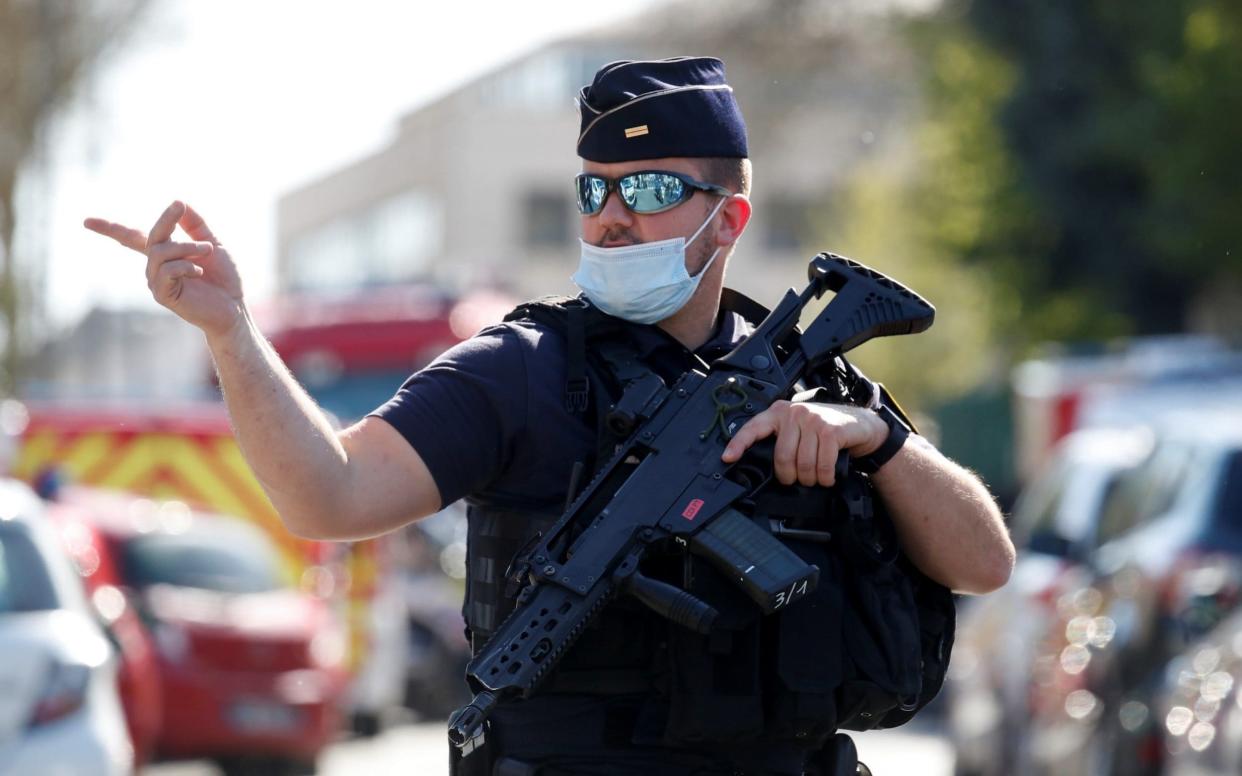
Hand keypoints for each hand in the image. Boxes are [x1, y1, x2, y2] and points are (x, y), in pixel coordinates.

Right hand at [84, 201, 244, 337]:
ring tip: (208, 250)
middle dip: (165, 219)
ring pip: (160, 252)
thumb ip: (196, 225)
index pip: (132, 238)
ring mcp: (157, 281)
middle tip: (180, 206)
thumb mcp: (213, 243)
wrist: (234, 307)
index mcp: (165, 254)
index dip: (110, 229)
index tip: (86, 221)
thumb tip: (181, 202)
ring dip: (186, 246)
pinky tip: (199, 271)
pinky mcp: (163, 295)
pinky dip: (185, 265)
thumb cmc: (224, 277)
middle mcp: (156, 267)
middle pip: (150, 236)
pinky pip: (167, 271)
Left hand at [720, 400, 887, 486]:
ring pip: (803, 464)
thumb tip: (759, 464)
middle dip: (790, 476)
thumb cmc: (824, 430)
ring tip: (815, 478)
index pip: (753, 428)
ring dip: (811, 479)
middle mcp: (793, 413)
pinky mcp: (830, 430)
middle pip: (782, 457)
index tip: (727, 458)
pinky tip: (828, 476)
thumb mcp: (797, 429)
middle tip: (798, 479)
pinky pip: (822, 465)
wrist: (858, 424)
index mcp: (779, 413)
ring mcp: (813, 420)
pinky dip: (825, 477)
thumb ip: (781, 439)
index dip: (738, 444)